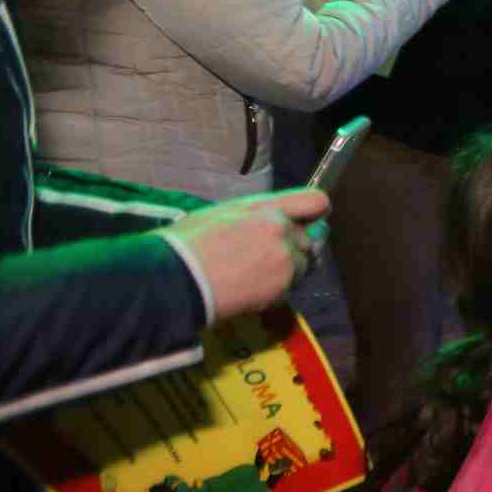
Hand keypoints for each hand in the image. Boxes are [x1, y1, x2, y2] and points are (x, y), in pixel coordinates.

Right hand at [166, 188, 329, 322]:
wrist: (175, 279)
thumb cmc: (186, 244)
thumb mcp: (221, 214)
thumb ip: (258, 215)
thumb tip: (277, 218)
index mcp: (265, 208)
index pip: (315, 201)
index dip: (316, 212)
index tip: (313, 220)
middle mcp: (282, 229)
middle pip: (308, 238)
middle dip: (293, 247)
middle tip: (262, 258)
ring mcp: (285, 258)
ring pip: (303, 264)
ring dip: (287, 270)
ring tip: (252, 275)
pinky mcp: (283, 286)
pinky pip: (291, 287)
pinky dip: (277, 289)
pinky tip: (249, 289)